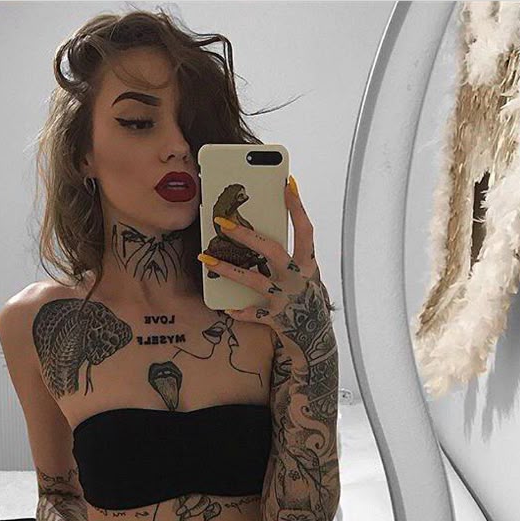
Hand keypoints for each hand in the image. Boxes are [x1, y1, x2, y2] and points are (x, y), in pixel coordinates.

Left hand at [198, 176, 332, 366]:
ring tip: (206, 259)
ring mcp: (285, 298)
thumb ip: (291, 254)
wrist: (314, 336)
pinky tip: (226, 306)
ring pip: (253, 280)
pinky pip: (252, 313)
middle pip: (272, 250)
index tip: (287, 184)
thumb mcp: (306, 273)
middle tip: (223, 223)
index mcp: (308, 263)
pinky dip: (239, 310)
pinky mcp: (275, 317)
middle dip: (246, 235)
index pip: (305, 230)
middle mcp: (297, 278)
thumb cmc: (305, 297)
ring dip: (228, 269)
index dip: (297, 207)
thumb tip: (262, 228)